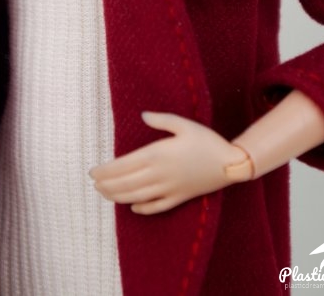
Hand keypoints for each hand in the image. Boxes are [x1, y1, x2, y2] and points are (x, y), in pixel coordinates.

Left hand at [89, 111, 249, 214]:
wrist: (231, 163)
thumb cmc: (206, 140)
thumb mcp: (184, 124)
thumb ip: (161, 120)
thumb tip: (142, 115)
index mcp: (158, 154)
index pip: (124, 165)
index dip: (106, 170)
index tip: (92, 171)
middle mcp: (160, 174)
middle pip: (127, 183)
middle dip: (107, 185)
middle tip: (93, 184)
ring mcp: (169, 188)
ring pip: (137, 197)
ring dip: (118, 197)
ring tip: (105, 195)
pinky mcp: (180, 198)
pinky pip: (157, 207)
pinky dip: (142, 209)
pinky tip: (133, 207)